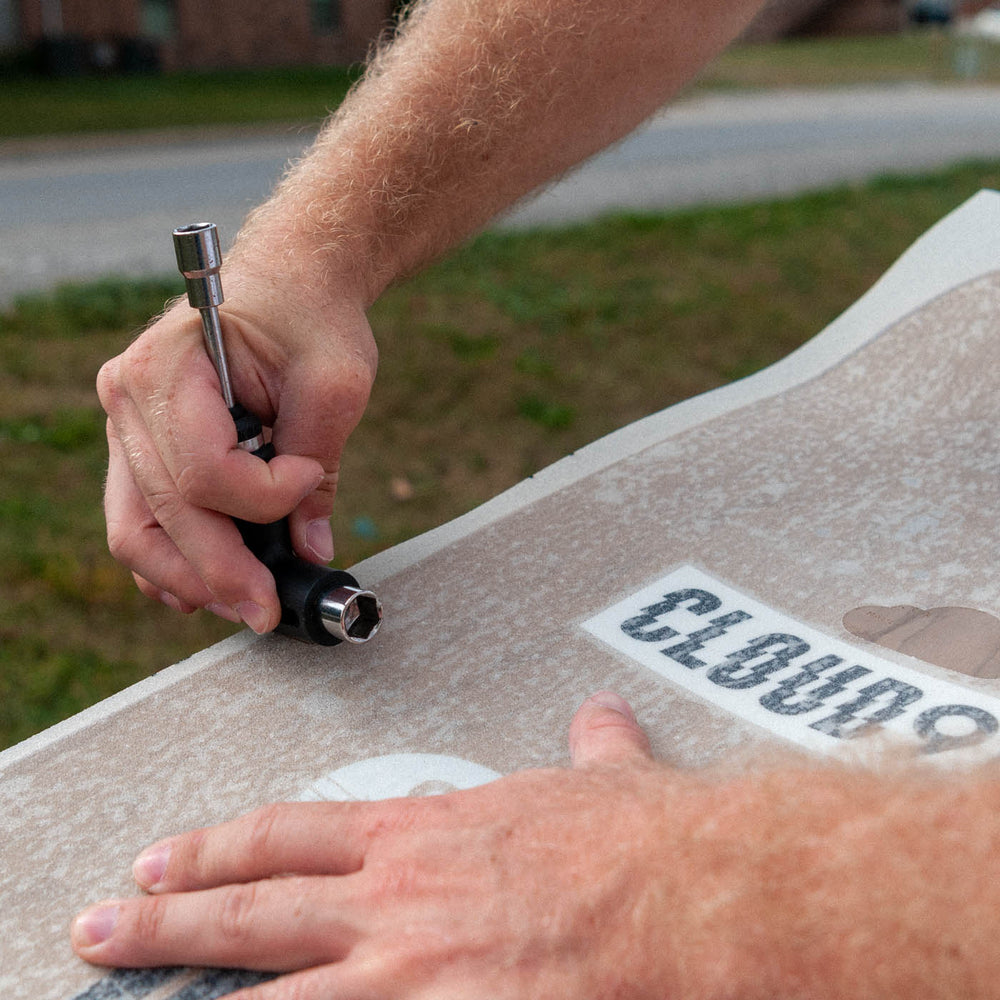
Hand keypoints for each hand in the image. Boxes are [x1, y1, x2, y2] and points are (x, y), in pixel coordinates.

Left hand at [70, 692, 749, 997]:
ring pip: (270, 988)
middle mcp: (399, 897)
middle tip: (103, 922)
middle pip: (254, 906)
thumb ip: (591, 745)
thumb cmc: (641, 838)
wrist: (690, 893)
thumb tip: (601, 717)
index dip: (222, 845)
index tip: (170, 853)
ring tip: (127, 997)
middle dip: (166, 918)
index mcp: (426, 832)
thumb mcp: (603, 776)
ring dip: (195, 992)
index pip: (293, 833)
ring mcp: (411, 971)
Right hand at [97, 257, 377, 632]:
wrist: (291, 278)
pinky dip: (170, 558)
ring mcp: (128, 423)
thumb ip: (321, 469)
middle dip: (220, 572)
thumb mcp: (336, 384)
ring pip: (136, 527)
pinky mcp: (144, 444)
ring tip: (240, 607)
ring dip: (187, 577)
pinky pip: (140, 517)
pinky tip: (206, 587)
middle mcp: (130, 397)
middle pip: (164, 512)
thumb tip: (310, 548)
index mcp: (168, 368)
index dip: (264, 495)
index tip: (309, 477)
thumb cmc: (311, 317)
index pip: (204, 470)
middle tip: (266, 613)